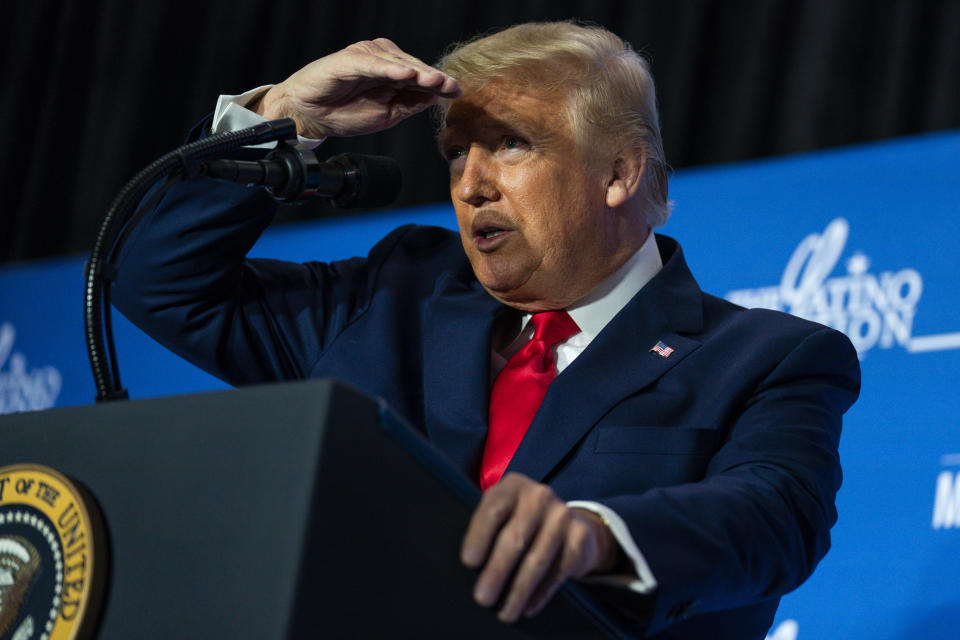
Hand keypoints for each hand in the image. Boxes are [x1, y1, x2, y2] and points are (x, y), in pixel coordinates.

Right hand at [255, 38, 460, 137]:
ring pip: (397, 64)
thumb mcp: (387, 115)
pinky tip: (404, 74)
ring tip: (435, 80)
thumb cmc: (345, 113)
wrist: (311, 116)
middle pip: (414, 68)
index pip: (421, 78)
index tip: (458, 92)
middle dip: (434, 78)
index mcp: (392, 74)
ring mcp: (366, 58)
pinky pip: (372, 64)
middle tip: (452, 86)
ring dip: (417, 72)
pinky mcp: (349, 60)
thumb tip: (435, 97)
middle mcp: (383, 61)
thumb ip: (409, 104)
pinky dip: (389, 69)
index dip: (440, 84)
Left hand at [461, 473, 618, 622]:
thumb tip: (472, 567)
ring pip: (537, 559)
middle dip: (496, 572)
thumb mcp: (504, 514)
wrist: (569, 523)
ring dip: (518, 590)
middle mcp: (539, 496)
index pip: (493, 510)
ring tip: (505, 612)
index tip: (469, 563)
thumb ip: (488, 529)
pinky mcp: (580, 536)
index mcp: (513, 487)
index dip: (479, 536)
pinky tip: (528, 606)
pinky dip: (541, 593)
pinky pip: (558, 571)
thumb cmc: (522, 522)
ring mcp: (562, 515)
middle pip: (514, 538)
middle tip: (483, 598)